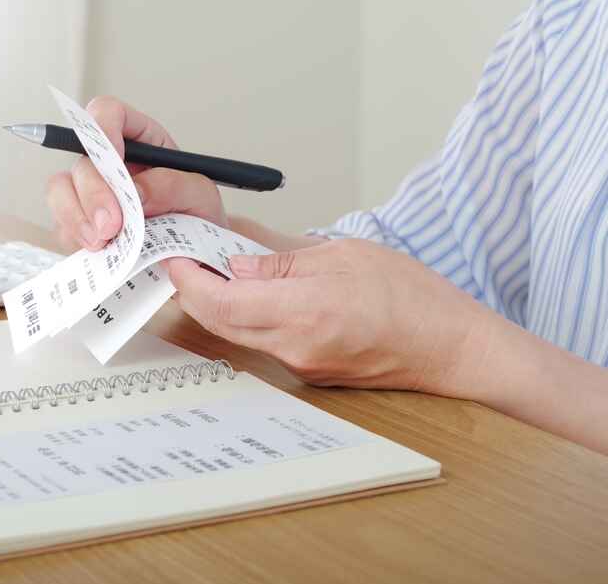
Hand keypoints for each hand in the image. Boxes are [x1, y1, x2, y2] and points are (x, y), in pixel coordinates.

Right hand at [46, 96, 226, 252]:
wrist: (192, 257)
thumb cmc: (197, 217)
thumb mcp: (201, 195)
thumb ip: (175, 186)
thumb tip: (137, 191)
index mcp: (138, 140)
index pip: (107, 113)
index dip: (101, 129)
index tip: (113, 161)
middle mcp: (108, 162)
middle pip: (82, 159)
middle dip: (94, 193)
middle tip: (112, 225)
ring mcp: (89, 192)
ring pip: (60, 189)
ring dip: (77, 217)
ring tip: (104, 243)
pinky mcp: (79, 221)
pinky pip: (61, 224)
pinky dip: (77, 239)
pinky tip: (102, 251)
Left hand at [165, 238, 490, 395]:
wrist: (451, 349)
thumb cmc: (412, 297)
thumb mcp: (344, 255)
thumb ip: (281, 260)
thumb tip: (234, 260)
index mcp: (304, 310)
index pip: (220, 300)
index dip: (188, 279)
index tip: (176, 256)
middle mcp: (294, 346)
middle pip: (218, 321)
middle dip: (192, 290)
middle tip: (186, 259)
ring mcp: (299, 365)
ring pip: (236, 333)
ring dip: (217, 304)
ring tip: (216, 268)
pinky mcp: (306, 372)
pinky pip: (261, 342)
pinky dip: (245, 316)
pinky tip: (250, 293)